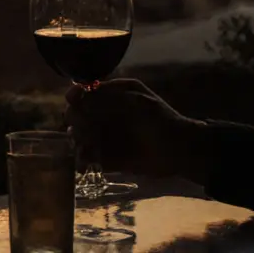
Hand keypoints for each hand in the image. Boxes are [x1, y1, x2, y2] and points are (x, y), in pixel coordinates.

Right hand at [66, 78, 206, 180]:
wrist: (181, 151)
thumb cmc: (161, 120)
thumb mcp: (136, 102)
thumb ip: (106, 98)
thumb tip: (75, 96)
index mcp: (115, 95)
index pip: (86, 92)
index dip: (76, 96)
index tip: (73, 101)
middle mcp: (107, 114)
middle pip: (78, 114)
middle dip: (78, 120)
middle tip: (85, 128)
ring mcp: (108, 136)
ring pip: (80, 136)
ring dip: (80, 139)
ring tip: (89, 144)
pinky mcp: (109, 157)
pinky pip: (90, 157)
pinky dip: (85, 158)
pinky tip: (87, 161)